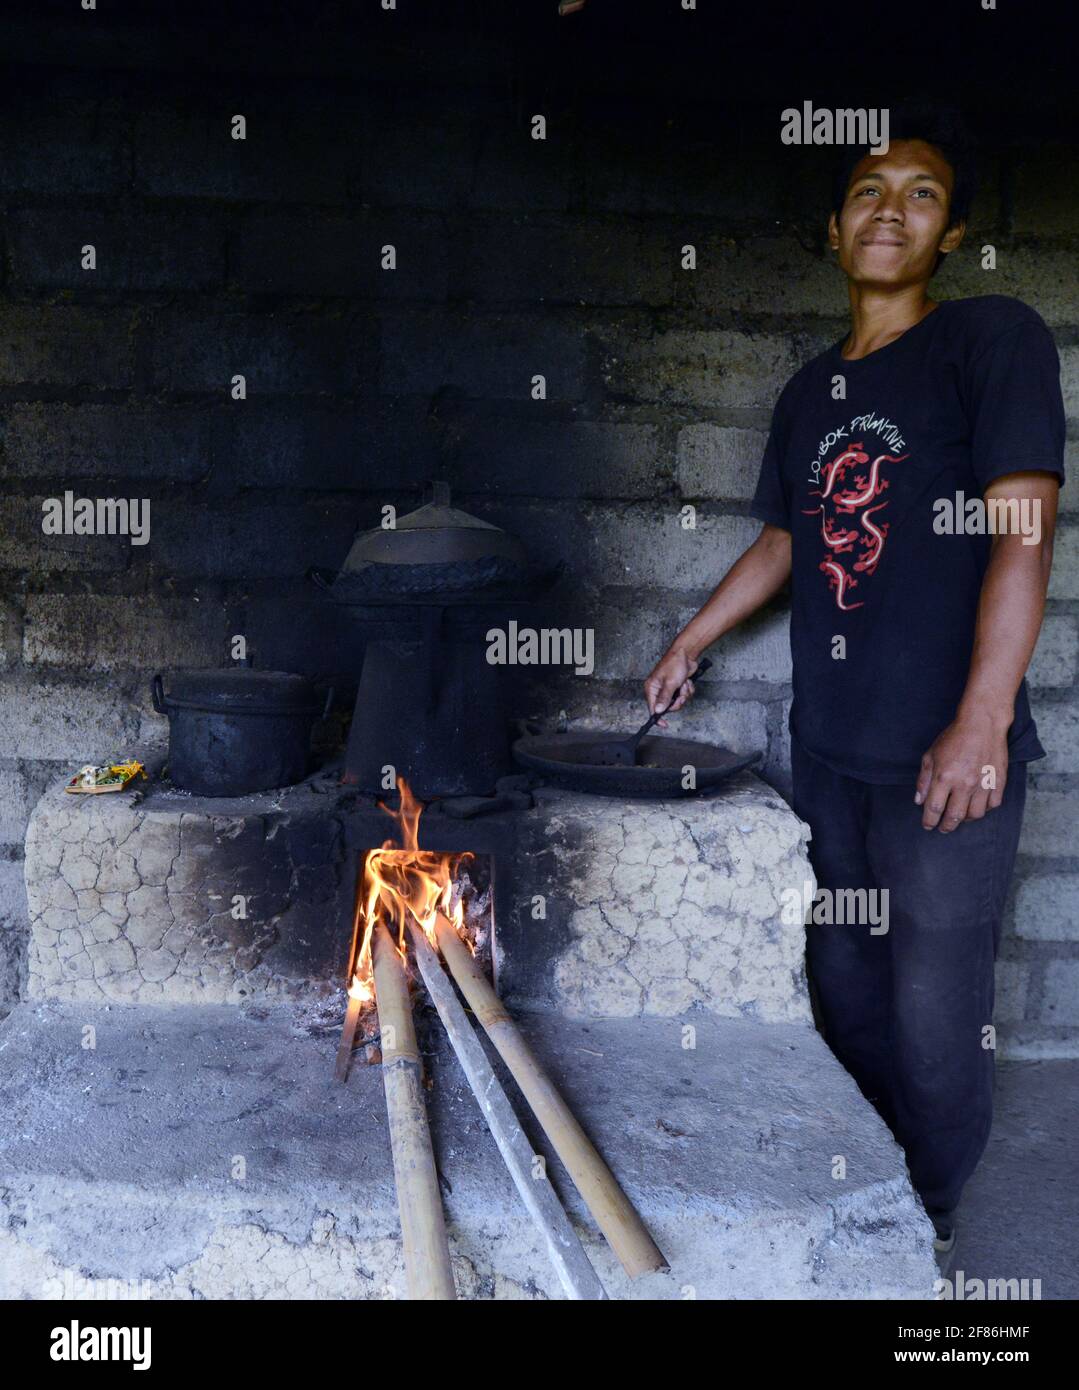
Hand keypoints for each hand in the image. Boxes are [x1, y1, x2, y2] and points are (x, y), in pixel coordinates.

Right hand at [643, 648, 701, 727]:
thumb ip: (664, 698)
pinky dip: (688, 690)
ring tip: (684, 684)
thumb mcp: (670, 683)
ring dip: (684, 694)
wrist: (686, 653)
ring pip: (678, 701)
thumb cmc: (674, 664)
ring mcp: (669, 689)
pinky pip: (684, 696)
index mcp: (651, 688)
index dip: (659, 717)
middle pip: (668, 707)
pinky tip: (686, 681)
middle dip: (677, 701)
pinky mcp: (677, 687)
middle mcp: (658, 689)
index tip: (664, 725)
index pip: (652, 708)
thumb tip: (657, 711)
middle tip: (681, 694)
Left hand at [914, 714, 1008, 831]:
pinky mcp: (999, 781)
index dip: (929, 821)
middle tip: (943, 828)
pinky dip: (984, 809)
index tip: (927, 825)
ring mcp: (983, 784)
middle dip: (946, 827)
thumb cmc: (954, 738)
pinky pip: (993, 805)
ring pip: (975, 815)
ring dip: (965, 820)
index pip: (934, 809)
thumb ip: (924, 780)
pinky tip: (977, 806)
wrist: (982, 724)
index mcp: (944, 777)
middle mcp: (964, 784)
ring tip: (960, 817)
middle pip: (954, 817)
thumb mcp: (931, 755)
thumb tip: (919, 801)